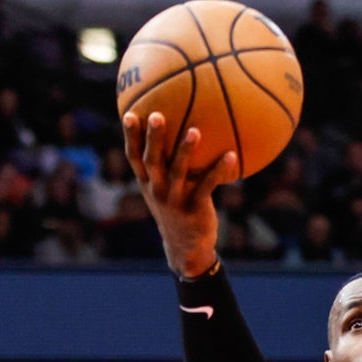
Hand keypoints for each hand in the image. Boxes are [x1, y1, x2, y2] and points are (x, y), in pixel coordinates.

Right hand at [121, 111, 238, 276]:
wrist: (186, 247)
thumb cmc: (177, 210)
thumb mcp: (164, 190)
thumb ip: (165, 167)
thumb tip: (178, 133)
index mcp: (147, 183)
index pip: (134, 156)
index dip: (130, 137)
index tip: (129, 114)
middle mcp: (157, 190)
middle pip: (152, 160)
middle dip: (153, 138)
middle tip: (157, 115)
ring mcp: (174, 200)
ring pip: (178, 172)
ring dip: (186, 150)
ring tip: (195, 131)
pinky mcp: (194, 209)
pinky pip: (207, 186)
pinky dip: (218, 171)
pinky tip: (231, 156)